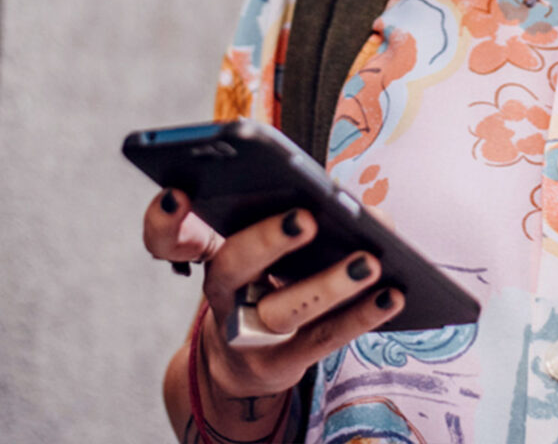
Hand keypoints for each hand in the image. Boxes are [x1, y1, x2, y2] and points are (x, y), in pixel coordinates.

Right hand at [143, 189, 403, 429]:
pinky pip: (321, 339)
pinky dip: (360, 317)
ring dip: (328, 285)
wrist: (245, 361)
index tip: (179, 193)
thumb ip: (304, 210)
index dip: (164, 218)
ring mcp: (247, 332)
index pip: (170, 235)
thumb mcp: (268, 242)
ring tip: (369, 261)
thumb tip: (364, 209)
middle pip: (231, 264)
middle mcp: (222, 290)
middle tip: (306, 217)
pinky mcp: (279, 363)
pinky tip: (392, 294)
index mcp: (212, 249)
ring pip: (281, 310)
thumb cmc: (266, 276)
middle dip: (267, 239)